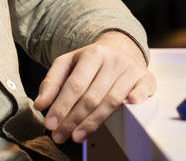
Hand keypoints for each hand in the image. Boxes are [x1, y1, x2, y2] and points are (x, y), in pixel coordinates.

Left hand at [33, 31, 155, 144]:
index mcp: (92, 53)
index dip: (62, 106)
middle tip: (59, 136)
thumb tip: (40, 104)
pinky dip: (136, 99)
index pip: (75, 84)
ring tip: (76, 136)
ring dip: (93, 122)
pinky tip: (128, 109)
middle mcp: (113, 60)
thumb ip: (51, 83)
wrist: (121, 49)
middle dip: (73, 119)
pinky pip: (142, 91)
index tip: (50, 124)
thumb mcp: (68, 64)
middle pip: (92, 96)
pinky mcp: (145, 78)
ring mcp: (131, 69)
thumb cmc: (91, 62)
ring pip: (111, 100)